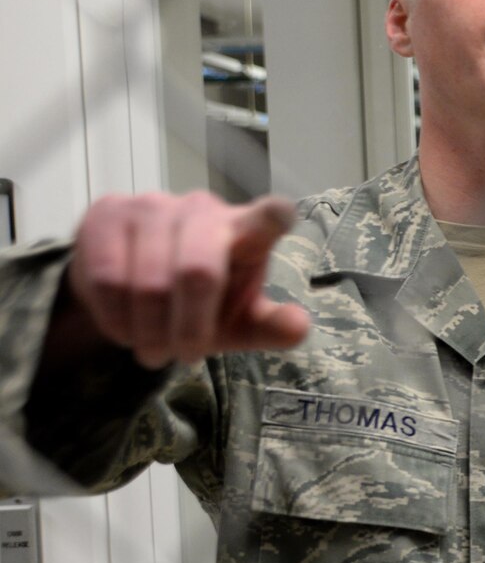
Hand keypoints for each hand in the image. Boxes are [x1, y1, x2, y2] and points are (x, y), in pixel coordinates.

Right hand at [63, 191, 310, 367]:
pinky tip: (125, 330)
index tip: (280, 215)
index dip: (273, 215)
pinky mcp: (108, 213)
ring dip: (150, 332)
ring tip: (153, 350)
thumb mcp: (239, 321)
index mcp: (247, 230)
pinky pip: (107, 277)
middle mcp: (202, 208)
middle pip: (197, 273)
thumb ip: (270, 326)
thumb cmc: (201, 303)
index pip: (267, 216)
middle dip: (189, 329)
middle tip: (183, 357)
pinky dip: (117, 318)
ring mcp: (152, 205)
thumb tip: (299, 327)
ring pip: (148, 282)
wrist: (130, 291)